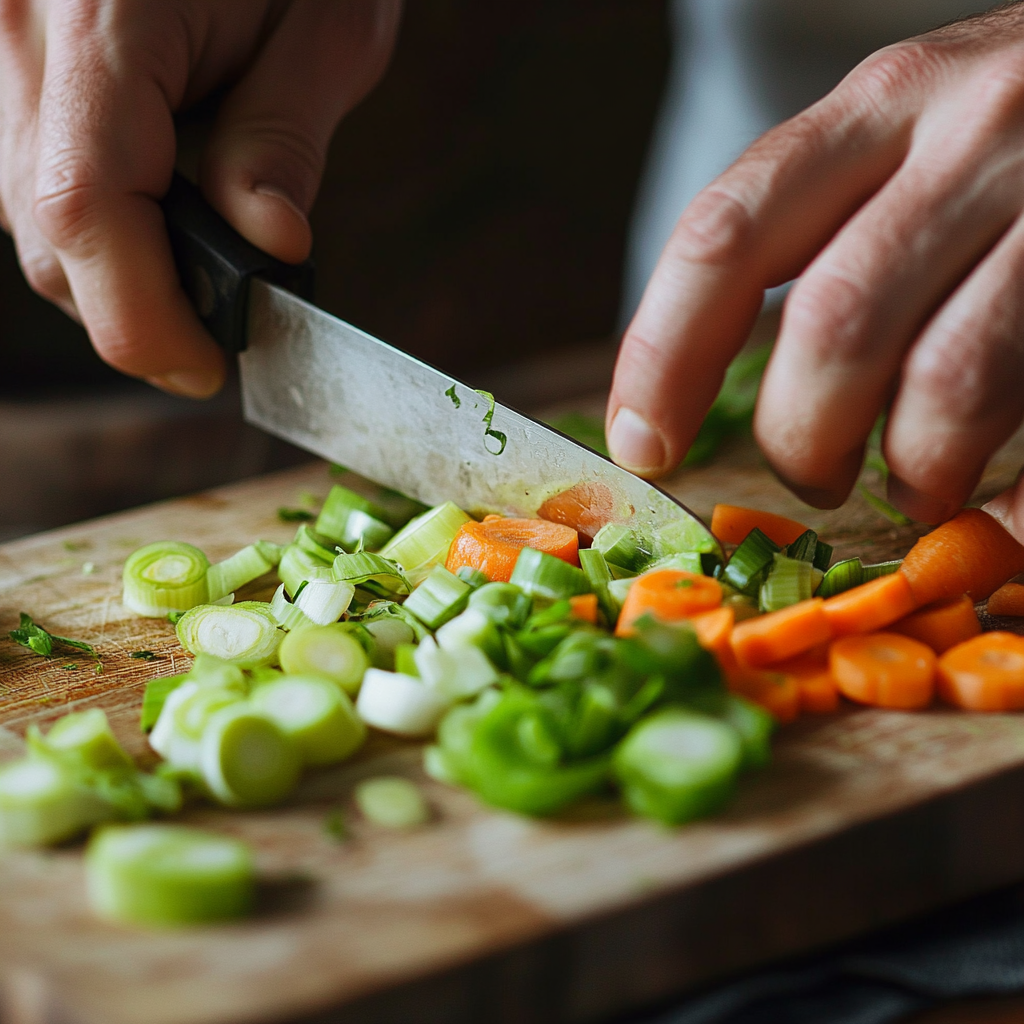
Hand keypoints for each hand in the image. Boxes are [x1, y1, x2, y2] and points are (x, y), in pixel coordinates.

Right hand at [0, 0, 400, 395]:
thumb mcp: (329, 28)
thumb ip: (285, 141)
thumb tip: (270, 248)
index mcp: (102, 16)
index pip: (85, 210)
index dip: (143, 319)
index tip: (208, 369)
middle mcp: (19, 27)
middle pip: (45, 231)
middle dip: (133, 309)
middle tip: (218, 334)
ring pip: (25, 213)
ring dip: (113, 270)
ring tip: (198, 271)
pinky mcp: (7, 48)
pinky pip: (25, 171)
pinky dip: (93, 223)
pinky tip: (158, 215)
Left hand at [607, 4, 1023, 531]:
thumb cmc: (1021, 126)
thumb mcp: (905, 132)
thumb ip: (818, 229)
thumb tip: (691, 387)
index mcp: (878, 108)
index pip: (724, 239)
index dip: (663, 358)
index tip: (640, 444)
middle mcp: (975, 133)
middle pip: (834, 326)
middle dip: (801, 437)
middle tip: (811, 474)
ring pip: (951, 385)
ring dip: (912, 471)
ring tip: (913, 487)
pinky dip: (1017, 506)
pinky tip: (998, 520)